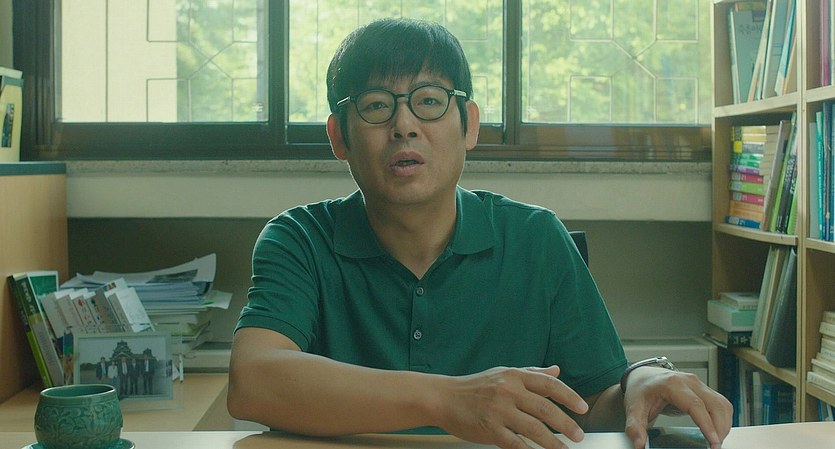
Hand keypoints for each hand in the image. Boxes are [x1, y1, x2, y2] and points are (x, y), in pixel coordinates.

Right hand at [436, 366, 588, 448]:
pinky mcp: (490, 428)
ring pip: (534, 428)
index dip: (569, 397)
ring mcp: (499, 410)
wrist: (443, 397)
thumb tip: (556, 370)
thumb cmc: (474, 386)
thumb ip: (531, 373)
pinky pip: (516, 443)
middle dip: (566, 424)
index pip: (549, 384)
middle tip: (578, 435)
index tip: (582, 408)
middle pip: (545, 408)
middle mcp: (508, 390)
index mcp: (514, 375)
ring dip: (553, 442)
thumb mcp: (503, 374)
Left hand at [622, 367, 732, 448]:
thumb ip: (635, 427)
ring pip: (722, 405)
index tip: (714, 442)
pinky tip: (716, 431)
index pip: (696, 405)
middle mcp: (689, 381)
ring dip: (724, 424)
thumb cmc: (640, 389)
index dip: (707, 425)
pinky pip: (720, 404)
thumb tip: (639, 444)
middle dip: (719, 428)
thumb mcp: (633, 408)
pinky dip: (722, 419)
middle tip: (714, 447)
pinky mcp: (703, 390)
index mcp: (672, 384)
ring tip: (715, 441)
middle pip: (715, 405)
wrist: (642, 376)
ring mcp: (698, 384)